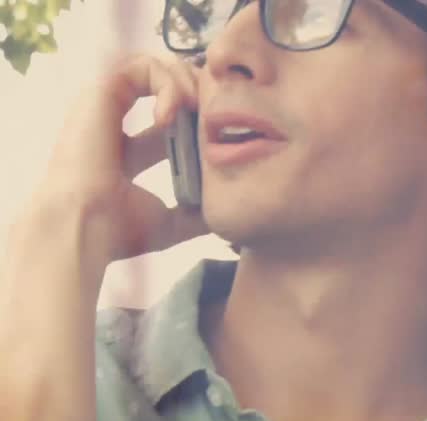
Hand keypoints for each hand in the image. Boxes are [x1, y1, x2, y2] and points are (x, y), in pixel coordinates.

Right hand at [33, 53, 206, 262]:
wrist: (85, 225)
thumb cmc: (119, 230)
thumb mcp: (172, 222)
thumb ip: (196, 214)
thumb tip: (224, 214)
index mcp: (130, 153)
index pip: (175, 122)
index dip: (203, 120)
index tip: (222, 136)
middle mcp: (116, 125)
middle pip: (167, 89)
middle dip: (200, 94)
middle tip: (219, 115)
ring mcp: (106, 106)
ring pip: (157, 70)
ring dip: (187, 84)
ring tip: (199, 110)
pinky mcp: (101, 92)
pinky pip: (144, 67)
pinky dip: (169, 83)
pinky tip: (174, 113)